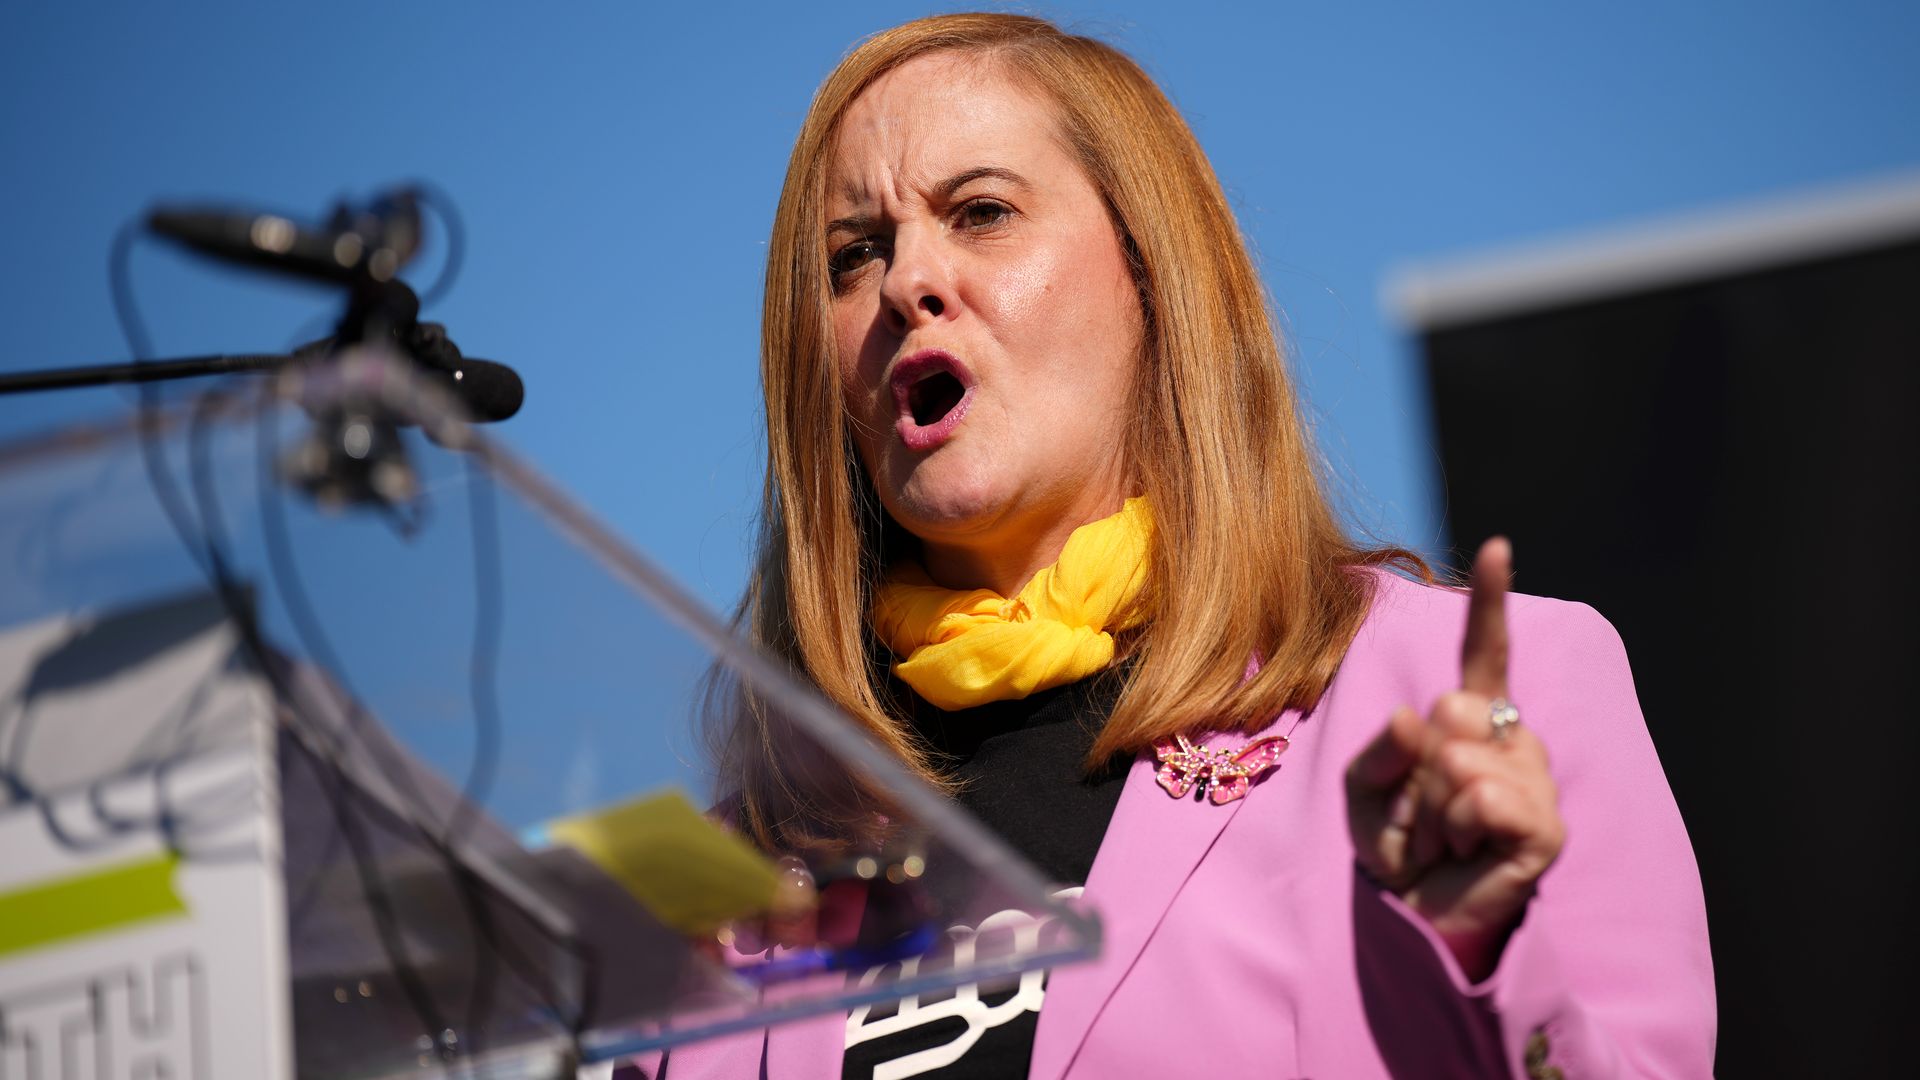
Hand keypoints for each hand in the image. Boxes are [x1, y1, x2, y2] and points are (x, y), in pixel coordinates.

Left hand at [1345, 537, 1564, 980]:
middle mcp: (1509, 739)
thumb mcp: (1363, 790)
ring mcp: (1532, 780)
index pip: (1484, 653)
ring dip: (1430, 810)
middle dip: (1415, 766)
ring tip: (1442, 837)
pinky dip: (1459, 827)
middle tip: (1420, 811)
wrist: (1414, 912)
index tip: (1498, 547)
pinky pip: (1487, 798)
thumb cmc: (1394, 845)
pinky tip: (1467, 849)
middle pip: (1451, 709)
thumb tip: (1411, 715)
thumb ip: (1379, 750)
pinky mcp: (1544, 827)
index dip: (1491, 601)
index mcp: (1469, 720)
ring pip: (1462, 761)